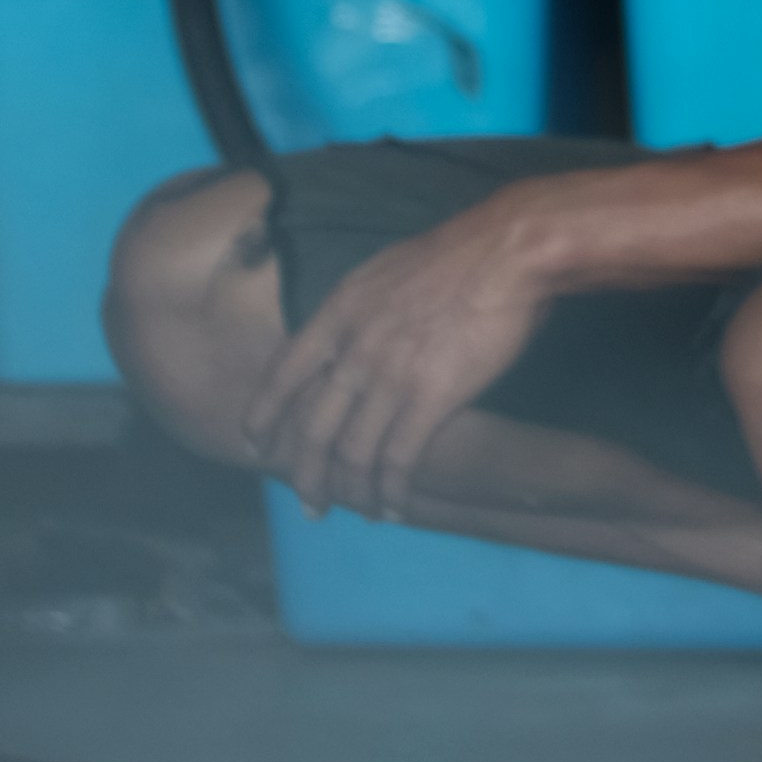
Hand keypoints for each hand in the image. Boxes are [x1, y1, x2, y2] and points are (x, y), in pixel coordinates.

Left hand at [247, 193, 561, 521]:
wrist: (507, 250)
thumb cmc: (456, 255)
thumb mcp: (383, 271)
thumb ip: (358, 311)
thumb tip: (347, 337)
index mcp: (338, 312)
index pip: (282, 374)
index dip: (263, 415)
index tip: (254, 444)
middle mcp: (354, 349)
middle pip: (312, 429)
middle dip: (306, 475)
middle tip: (310, 503)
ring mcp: (390, 375)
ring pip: (353, 452)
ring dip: (352, 491)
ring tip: (358, 510)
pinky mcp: (432, 396)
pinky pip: (400, 458)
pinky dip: (392, 490)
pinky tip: (394, 506)